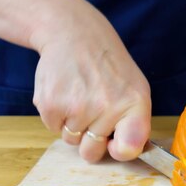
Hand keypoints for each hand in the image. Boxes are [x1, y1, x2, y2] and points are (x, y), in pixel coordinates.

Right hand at [30, 5, 150, 162]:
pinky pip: (53, 128)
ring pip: (71, 140)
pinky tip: (64, 90)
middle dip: (90, 139)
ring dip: (72, 123)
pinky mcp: (51, 104)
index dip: (119, 152)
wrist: (73, 33)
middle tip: (91, 110)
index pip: (129, 148)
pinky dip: (56, 115)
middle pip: (92, 152)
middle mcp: (107, 107)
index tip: (114, 143)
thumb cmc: (106, 65)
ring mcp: (78, 107)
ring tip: (79, 94)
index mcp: (134, 103)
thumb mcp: (134, 87)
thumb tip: (125, 153)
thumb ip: (134, 122)